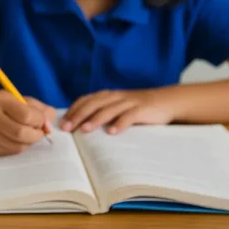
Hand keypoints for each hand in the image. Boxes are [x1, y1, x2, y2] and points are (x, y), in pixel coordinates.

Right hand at [0, 90, 55, 155]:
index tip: (42, 121)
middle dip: (36, 135)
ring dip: (28, 142)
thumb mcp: (17, 98)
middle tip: (39, 132)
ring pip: (18, 146)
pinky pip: (10, 152)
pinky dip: (18, 147)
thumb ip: (38, 108)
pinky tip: (15, 139)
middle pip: (21, 133)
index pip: (26, 115)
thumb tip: (50, 123)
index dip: (39, 121)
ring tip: (27, 134)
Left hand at [60, 89, 177, 134]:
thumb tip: (80, 127)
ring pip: (109, 109)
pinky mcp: (142, 109)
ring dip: (95, 119)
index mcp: (107, 96)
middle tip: (67, 128)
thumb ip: (102, 112)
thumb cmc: (137, 108)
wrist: (166, 101)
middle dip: (78, 116)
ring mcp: (129, 102)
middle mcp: (115, 97)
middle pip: (93, 104)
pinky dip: (120, 123)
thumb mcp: (118, 107)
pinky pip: (129, 116)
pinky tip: (112, 132)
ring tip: (85, 130)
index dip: (73, 110)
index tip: (62, 122)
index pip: (85, 100)